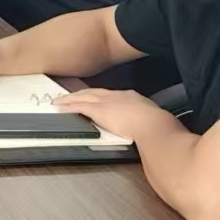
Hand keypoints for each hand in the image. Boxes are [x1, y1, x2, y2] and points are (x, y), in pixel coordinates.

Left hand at [53, 88, 171, 140]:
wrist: (154, 125)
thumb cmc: (159, 126)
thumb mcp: (154, 118)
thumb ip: (147, 120)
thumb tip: (149, 126)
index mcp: (131, 97)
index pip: (110, 95)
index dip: (99, 95)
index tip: (93, 97)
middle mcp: (117, 96)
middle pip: (94, 92)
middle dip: (82, 94)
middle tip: (70, 96)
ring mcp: (107, 102)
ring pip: (84, 97)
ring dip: (71, 99)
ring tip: (61, 100)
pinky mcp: (99, 110)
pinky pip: (79, 106)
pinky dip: (69, 106)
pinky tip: (61, 107)